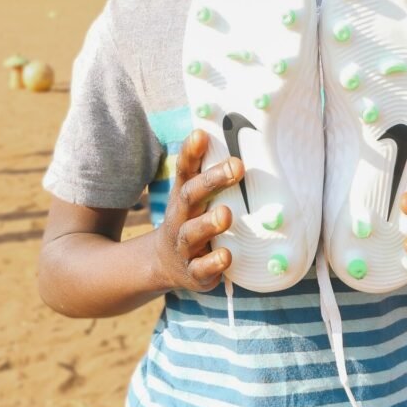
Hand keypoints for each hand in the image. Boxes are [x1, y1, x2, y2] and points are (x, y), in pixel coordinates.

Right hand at [154, 129, 241, 291]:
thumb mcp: (197, 196)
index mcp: (184, 195)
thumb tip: (239, 140)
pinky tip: (227, 256)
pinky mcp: (193, 272)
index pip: (185, 170)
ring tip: (225, 214)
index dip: (191, 152)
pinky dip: (214, 263)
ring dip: (208, 223)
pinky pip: (201, 268)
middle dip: (211, 181)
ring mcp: (184, 246)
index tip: (202, 134)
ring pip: (192, 234)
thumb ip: (211, 172)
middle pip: (190, 196)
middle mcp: (180, 218)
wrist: (167, 263)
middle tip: (236, 166)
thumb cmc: (192, 219)